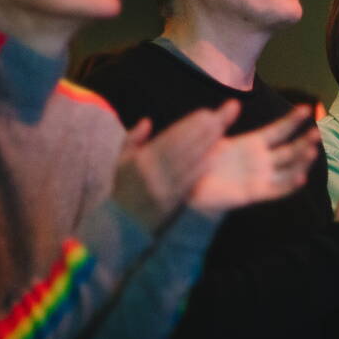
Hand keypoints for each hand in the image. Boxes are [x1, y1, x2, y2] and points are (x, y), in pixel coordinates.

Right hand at [112, 100, 239, 231]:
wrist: (118, 224)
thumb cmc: (122, 188)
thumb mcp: (120, 162)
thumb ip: (132, 139)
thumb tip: (147, 121)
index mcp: (140, 160)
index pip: (169, 138)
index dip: (188, 125)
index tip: (205, 113)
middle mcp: (151, 173)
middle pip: (181, 147)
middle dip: (201, 131)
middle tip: (219, 117)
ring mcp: (162, 189)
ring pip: (187, 162)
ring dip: (205, 145)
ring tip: (220, 130)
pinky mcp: (171, 203)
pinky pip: (188, 182)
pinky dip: (201, 169)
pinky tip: (213, 157)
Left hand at [188, 105, 318, 215]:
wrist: (189, 183)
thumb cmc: (201, 158)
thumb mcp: (212, 135)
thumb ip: (223, 120)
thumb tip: (235, 102)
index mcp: (254, 142)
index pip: (279, 130)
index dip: (293, 120)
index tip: (307, 109)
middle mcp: (262, 160)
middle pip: (290, 150)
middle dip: (304, 141)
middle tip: (317, 133)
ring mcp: (261, 176)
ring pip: (289, 169)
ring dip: (302, 161)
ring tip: (312, 151)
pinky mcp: (255, 193)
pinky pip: (277, 190)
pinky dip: (289, 185)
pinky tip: (301, 177)